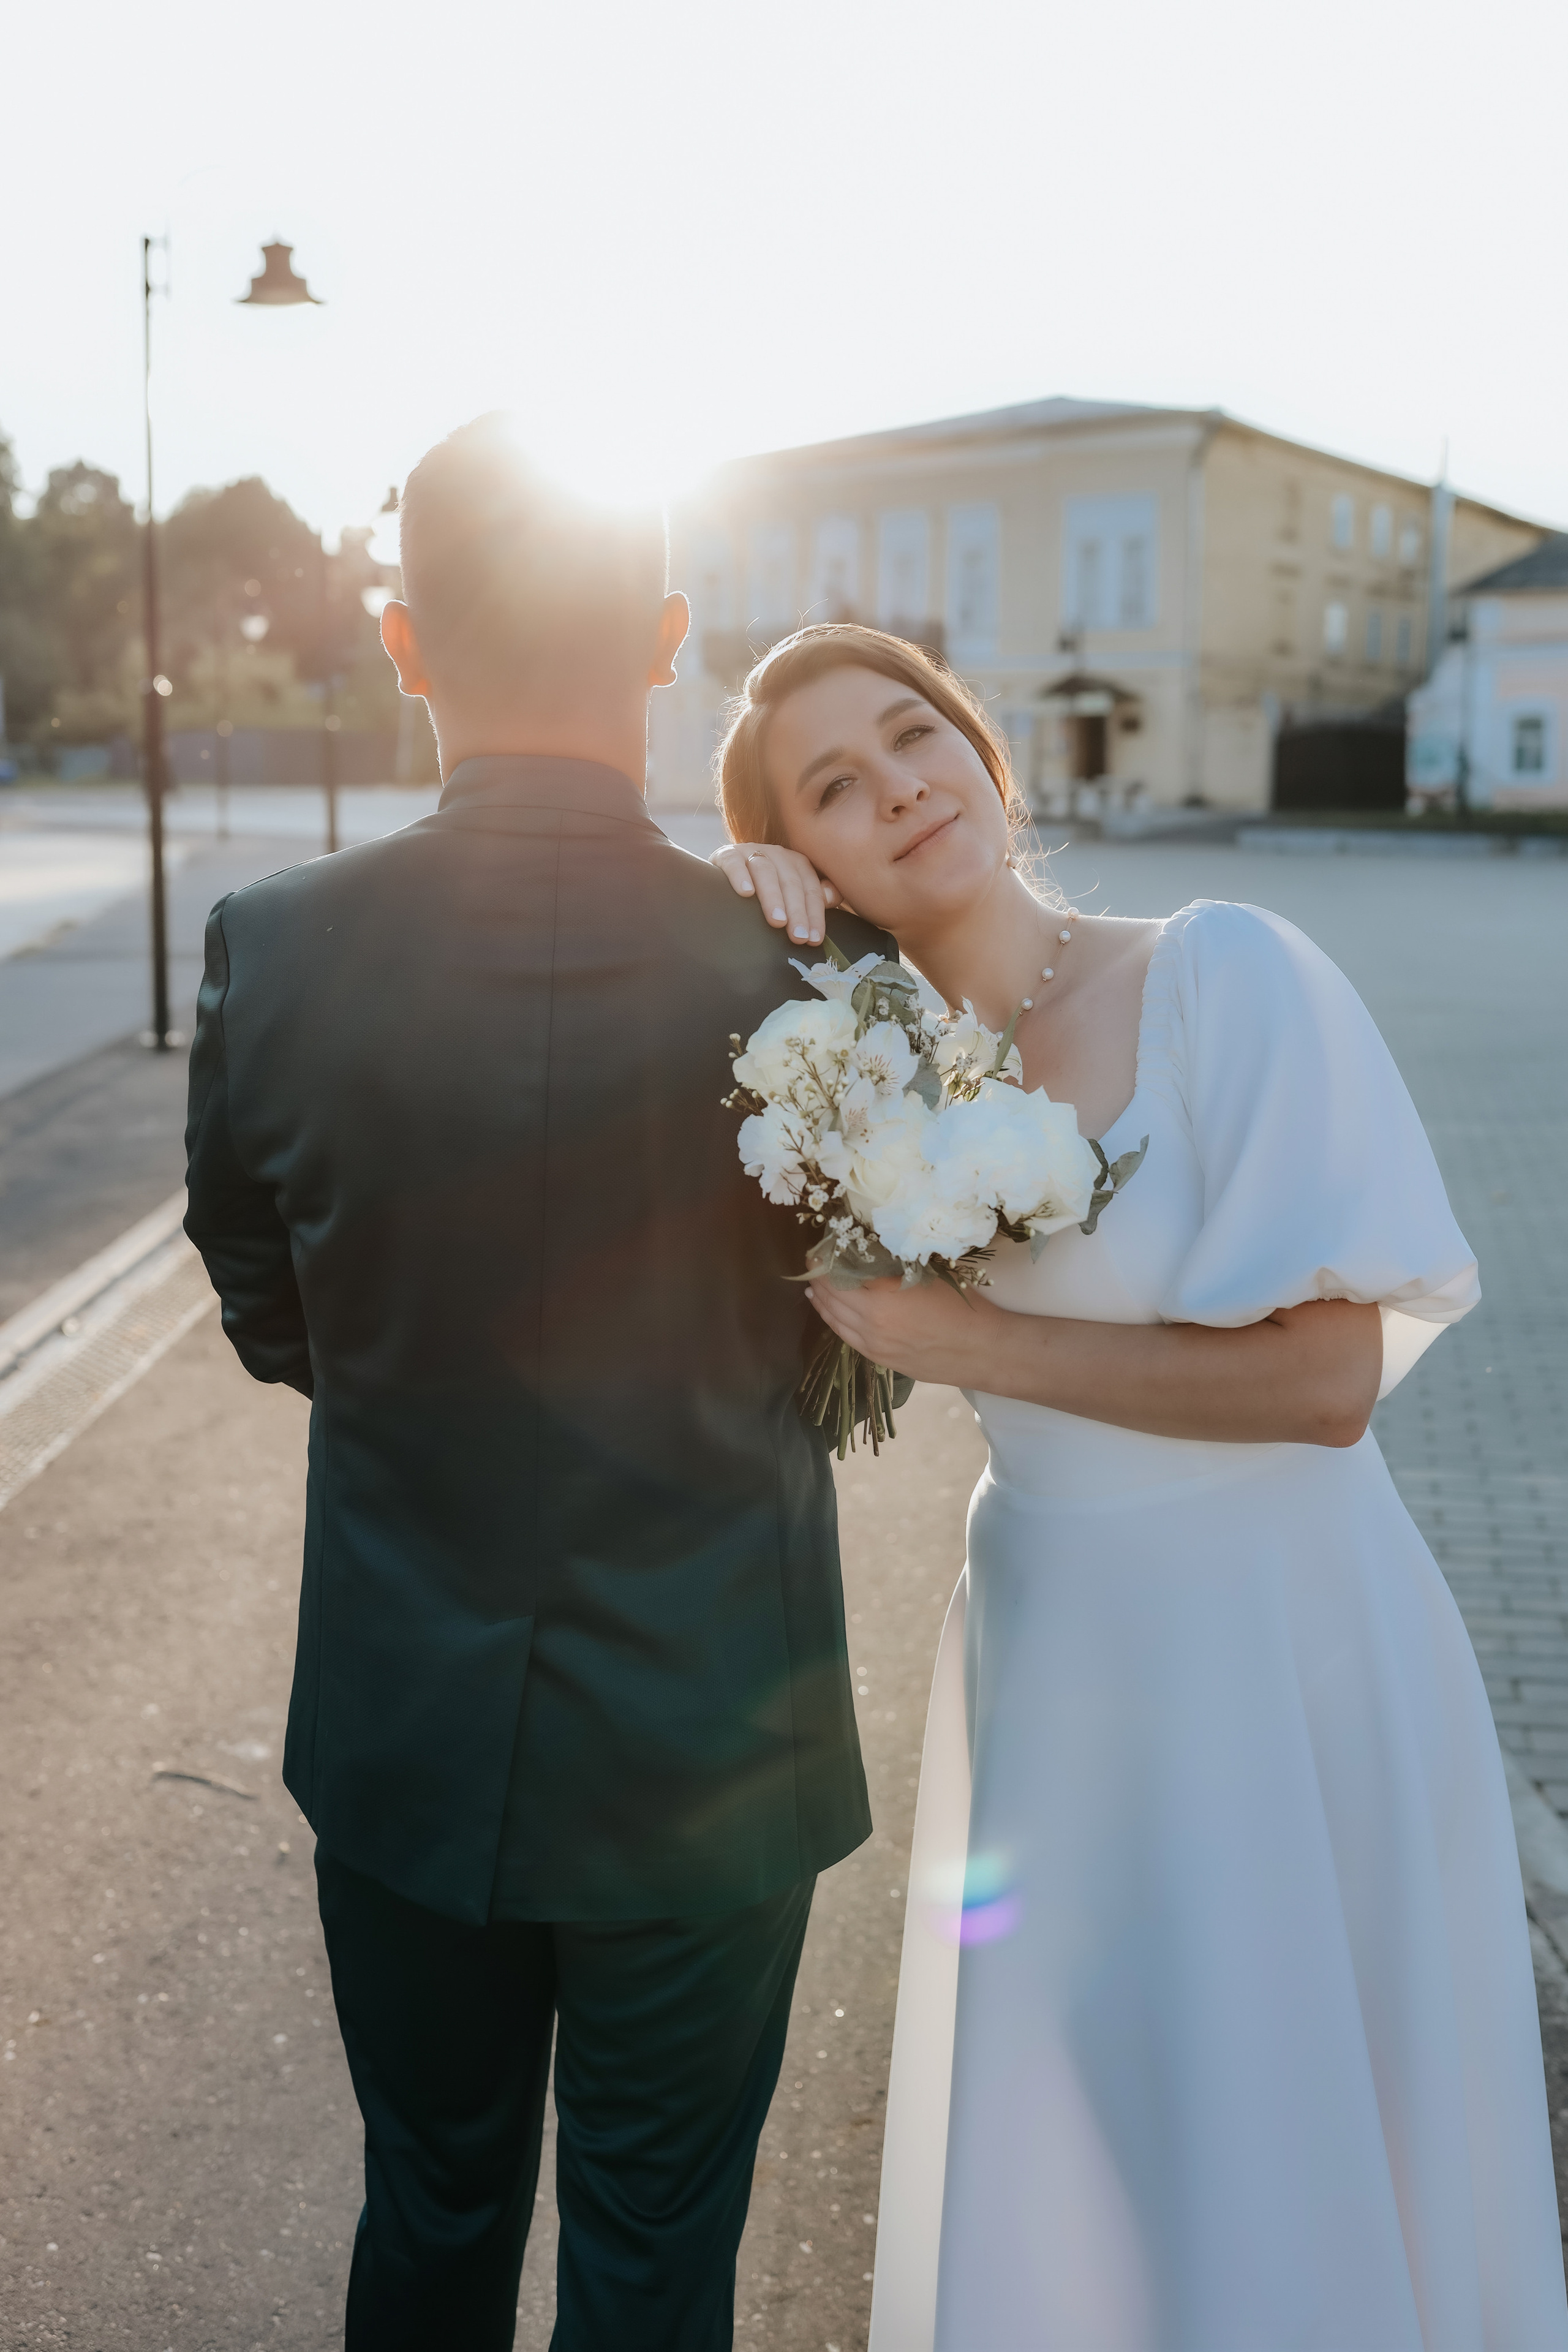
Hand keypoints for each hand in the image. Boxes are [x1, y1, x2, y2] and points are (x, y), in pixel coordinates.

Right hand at [712, 840, 839, 946]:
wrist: (724, 880)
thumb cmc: (763, 893)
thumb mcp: (790, 896)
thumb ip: (814, 897)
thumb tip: (831, 898)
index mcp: (796, 864)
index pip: (810, 889)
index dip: (814, 914)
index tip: (814, 939)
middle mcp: (777, 855)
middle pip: (791, 882)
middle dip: (796, 911)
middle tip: (798, 936)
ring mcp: (751, 852)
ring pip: (766, 872)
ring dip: (773, 896)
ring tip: (777, 921)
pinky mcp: (727, 855)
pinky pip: (735, 863)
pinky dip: (740, 877)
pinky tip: (746, 893)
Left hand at [805, 1273, 1005, 1388]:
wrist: (982, 1350)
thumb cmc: (961, 1307)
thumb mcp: (927, 1275)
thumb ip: (893, 1268)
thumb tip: (868, 1253)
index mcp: (881, 1300)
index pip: (838, 1276)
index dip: (823, 1262)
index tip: (817, 1249)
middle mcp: (870, 1325)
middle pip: (832, 1299)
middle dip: (818, 1280)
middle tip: (812, 1265)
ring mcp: (874, 1346)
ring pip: (836, 1322)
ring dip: (822, 1303)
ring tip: (813, 1289)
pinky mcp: (881, 1360)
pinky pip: (848, 1339)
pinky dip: (835, 1323)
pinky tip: (832, 1315)